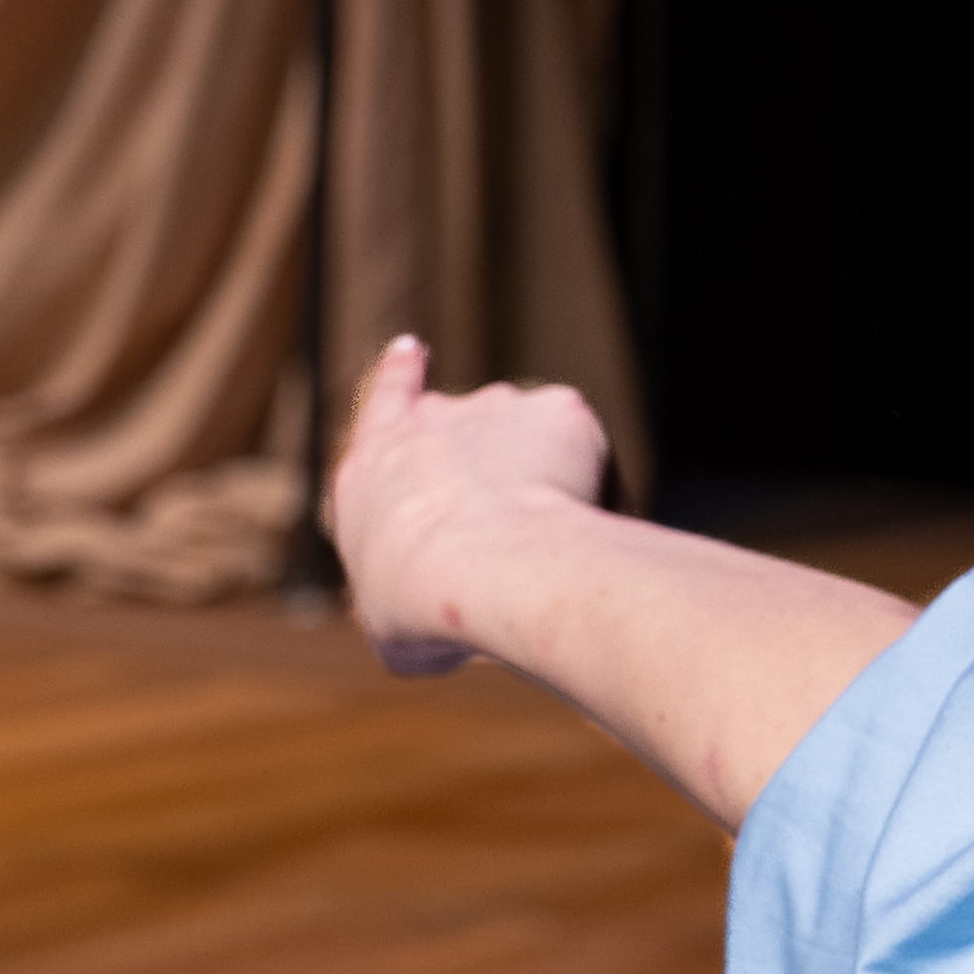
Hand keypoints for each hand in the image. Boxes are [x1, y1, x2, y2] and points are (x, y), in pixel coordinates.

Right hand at [330, 335, 614, 675]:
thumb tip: (447, 616)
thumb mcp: (392, 624)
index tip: (411, 349)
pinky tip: (593, 532)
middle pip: (472, 429)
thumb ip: (414, 601)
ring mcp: (498, 406)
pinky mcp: (560, 409)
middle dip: (498, 466)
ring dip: (552, 485)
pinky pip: (590, 451)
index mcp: (375, 464)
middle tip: (518, 531)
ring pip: (539, 446)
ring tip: (556, 554)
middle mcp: (433, 419)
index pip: (385, 403)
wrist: (480, 569)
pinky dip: (598, 489)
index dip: (400, 376)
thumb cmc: (424, 609)